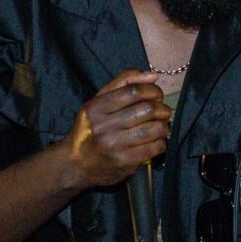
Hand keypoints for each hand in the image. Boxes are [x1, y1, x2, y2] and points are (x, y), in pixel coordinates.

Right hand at [66, 69, 170, 185]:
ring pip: (154, 129)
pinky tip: (155, 141)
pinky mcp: (124, 162)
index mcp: (95, 108)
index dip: (152, 90)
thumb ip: (124, 83)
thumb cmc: (91, 130)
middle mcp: (103, 126)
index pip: (133, 91)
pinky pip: (155, 147)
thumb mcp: (98, 102)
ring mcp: (114, 145)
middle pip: (147, 109)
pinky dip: (161, 142)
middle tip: (162, 111)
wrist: (76, 165)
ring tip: (161, 125)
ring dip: (164, 125)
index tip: (156, 95)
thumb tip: (153, 76)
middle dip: (162, 108)